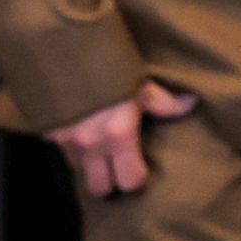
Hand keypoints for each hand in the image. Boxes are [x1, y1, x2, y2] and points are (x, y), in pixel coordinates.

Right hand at [44, 80, 196, 197]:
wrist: (63, 50)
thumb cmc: (110, 68)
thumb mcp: (141, 84)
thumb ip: (165, 101)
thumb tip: (192, 102)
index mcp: (119, 134)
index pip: (130, 181)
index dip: (137, 178)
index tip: (141, 169)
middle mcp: (91, 145)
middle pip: (100, 189)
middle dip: (110, 182)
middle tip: (118, 167)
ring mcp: (65, 142)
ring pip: (79, 171)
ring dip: (91, 164)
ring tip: (101, 147)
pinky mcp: (47, 134)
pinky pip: (62, 152)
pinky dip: (73, 148)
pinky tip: (82, 131)